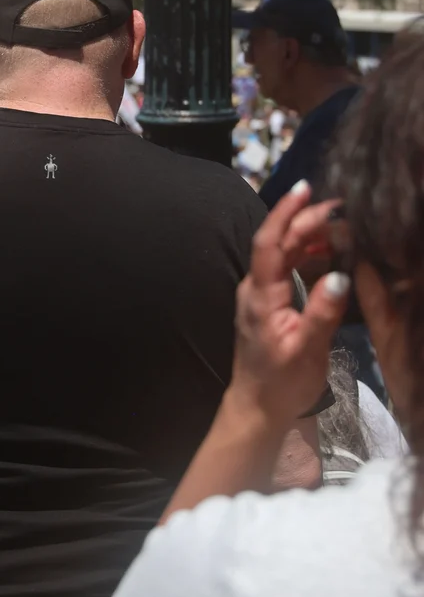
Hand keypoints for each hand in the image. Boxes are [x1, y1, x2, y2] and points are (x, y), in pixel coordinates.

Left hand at [229, 183, 349, 428]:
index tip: (305, 189)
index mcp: (261, 295)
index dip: (286, 214)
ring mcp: (259, 294)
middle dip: (304, 219)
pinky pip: (285, 267)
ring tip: (338, 223)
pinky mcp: (267, 302)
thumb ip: (322, 314)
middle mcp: (255, 288)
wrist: (257, 407)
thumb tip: (340, 277)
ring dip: (306, 235)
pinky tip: (326, 251)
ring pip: (281, 253)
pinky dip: (305, 254)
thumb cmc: (281, 382)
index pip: (269, 243)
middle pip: (277, 242)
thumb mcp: (307, 351)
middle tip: (338, 206)